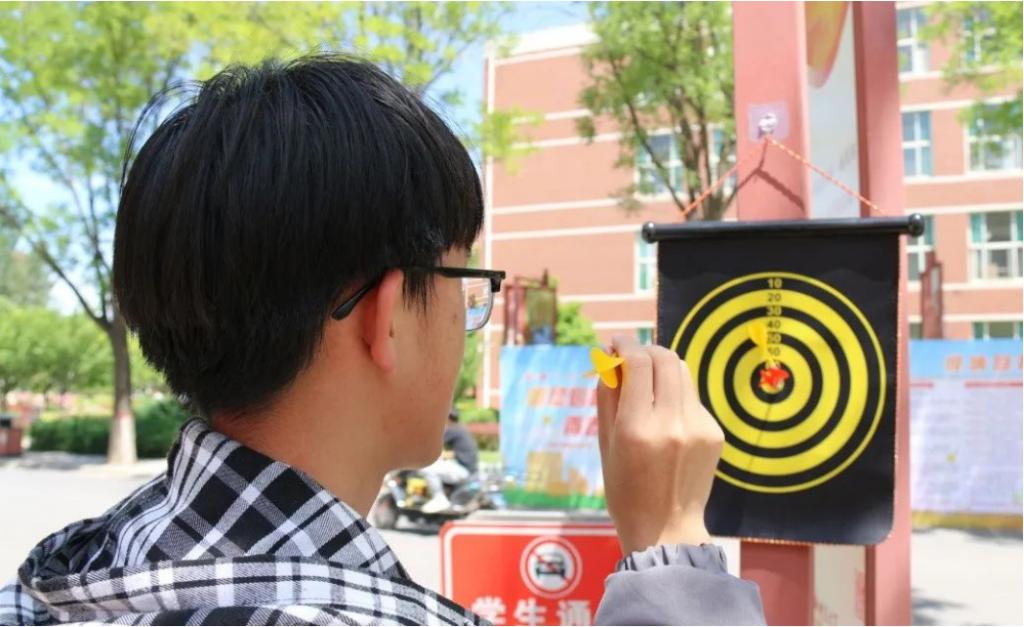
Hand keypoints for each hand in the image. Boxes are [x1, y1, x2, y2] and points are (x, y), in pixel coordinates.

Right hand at [596, 335, 723, 553]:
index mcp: (637, 428)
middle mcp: (671, 423)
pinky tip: (666, 417)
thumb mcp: (605, 443)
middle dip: (647, 350)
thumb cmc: (625, 489)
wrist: (666, 528)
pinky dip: (675, 395)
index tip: (616, 342)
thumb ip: (608, 395)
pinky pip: (692, 398)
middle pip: (665, 359)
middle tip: (633, 355)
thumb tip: (610, 356)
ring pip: (682, 373)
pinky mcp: (714, 433)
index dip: (625, 344)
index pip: (638, 363)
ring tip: (648, 382)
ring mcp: (697, 428)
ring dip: (663, 368)